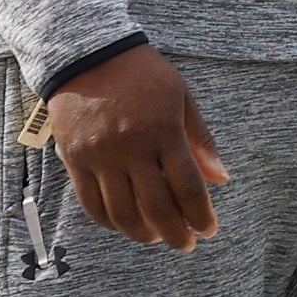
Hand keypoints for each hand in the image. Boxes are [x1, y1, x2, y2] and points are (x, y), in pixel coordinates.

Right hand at [45, 42, 225, 247]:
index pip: (188, 187)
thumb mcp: (181, 96)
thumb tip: (221, 180)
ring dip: (143, 234)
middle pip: (157, 208)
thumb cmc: (142, 73)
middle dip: (177, 234)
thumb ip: (201, 140)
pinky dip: (111, 223)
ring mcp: (99, 156)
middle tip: (187, 244)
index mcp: (162, 130)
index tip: (209, 230)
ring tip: (158, 237)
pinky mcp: (74, 160)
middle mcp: (130, 147)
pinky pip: (92, 204)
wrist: (86, 53)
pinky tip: (126, 225)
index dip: (201, 215)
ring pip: (122, 214)